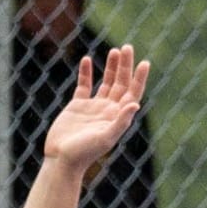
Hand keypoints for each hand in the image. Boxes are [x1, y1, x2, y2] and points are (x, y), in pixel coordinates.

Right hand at [43, 47, 150, 177]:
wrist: (62, 160)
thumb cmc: (84, 153)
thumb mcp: (105, 137)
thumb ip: (120, 121)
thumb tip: (135, 104)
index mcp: (117, 116)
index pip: (132, 93)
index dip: (139, 78)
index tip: (144, 62)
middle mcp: (108, 110)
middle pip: (121, 83)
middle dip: (125, 66)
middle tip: (128, 47)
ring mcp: (93, 107)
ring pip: (106, 82)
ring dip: (111, 67)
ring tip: (115, 50)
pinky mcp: (77, 107)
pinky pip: (84, 86)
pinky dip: (86, 73)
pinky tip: (87, 60)